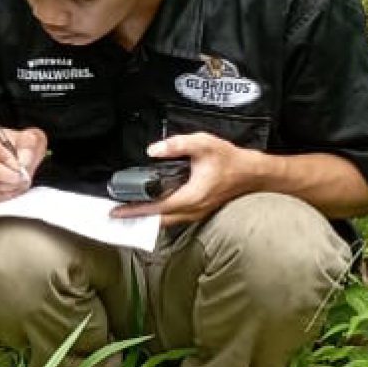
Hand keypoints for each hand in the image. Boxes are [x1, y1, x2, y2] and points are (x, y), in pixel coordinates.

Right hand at [0, 125, 47, 205]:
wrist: (21, 160)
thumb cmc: (22, 147)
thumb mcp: (31, 138)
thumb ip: (28, 145)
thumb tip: (23, 161)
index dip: (2, 156)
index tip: (18, 164)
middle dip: (8, 175)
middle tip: (23, 177)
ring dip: (9, 186)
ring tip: (21, 182)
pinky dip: (5, 195)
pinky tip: (13, 189)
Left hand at [110, 132, 263, 226]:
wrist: (252, 173)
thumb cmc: (229, 160)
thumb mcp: (203, 144)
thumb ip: (176, 145)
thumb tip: (153, 150)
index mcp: (190, 197)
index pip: (156, 208)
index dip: (134, 210)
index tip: (115, 211)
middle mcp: (192, 210)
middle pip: (158, 220)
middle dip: (136, 218)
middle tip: (115, 213)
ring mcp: (196, 213)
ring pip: (166, 221)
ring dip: (147, 218)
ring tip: (127, 211)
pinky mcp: (199, 210)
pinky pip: (175, 217)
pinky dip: (159, 215)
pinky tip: (150, 207)